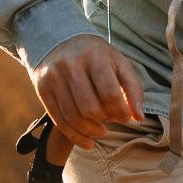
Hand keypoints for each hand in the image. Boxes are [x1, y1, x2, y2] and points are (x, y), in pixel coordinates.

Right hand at [30, 34, 143, 151]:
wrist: (58, 40)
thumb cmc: (95, 56)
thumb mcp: (118, 63)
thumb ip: (133, 88)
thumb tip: (138, 118)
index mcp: (94, 56)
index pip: (109, 93)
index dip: (120, 112)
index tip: (125, 117)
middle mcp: (71, 66)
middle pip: (90, 108)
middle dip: (105, 120)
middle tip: (111, 120)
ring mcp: (54, 78)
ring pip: (74, 117)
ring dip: (91, 131)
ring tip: (101, 131)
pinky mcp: (43, 90)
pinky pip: (59, 121)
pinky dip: (75, 136)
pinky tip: (88, 143)